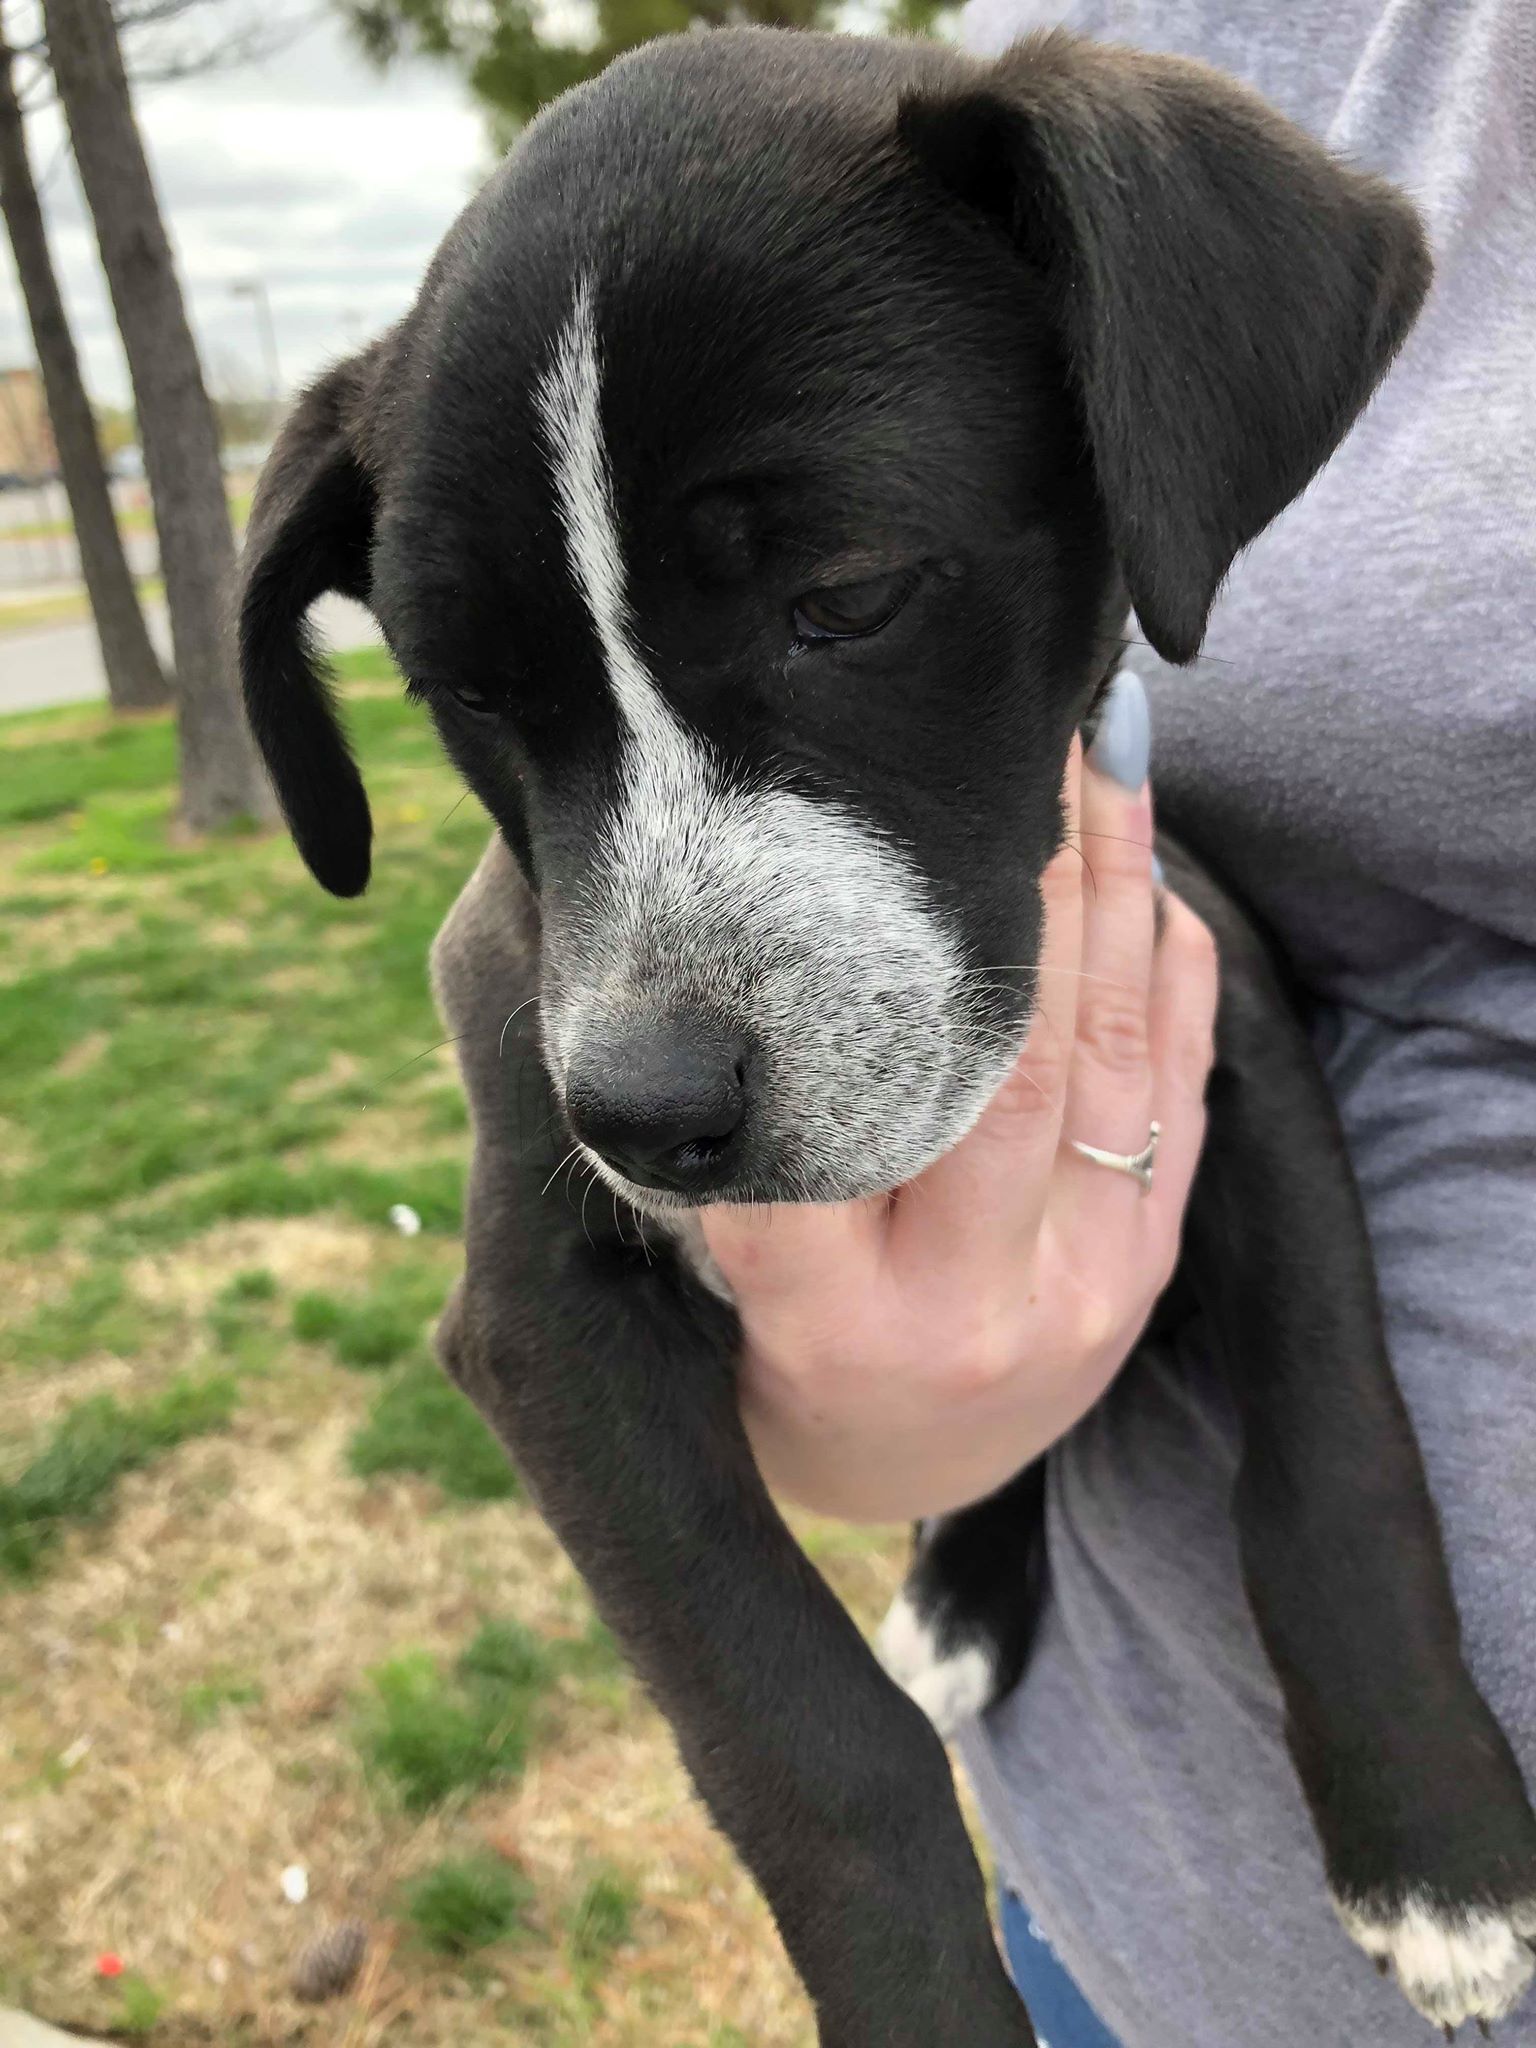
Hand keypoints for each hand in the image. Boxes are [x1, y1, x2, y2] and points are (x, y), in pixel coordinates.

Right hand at [701, 671, 1218, 1522]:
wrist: (916, 1466)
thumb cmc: (783, 1360)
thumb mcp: (716, 1295)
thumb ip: (717, 1166)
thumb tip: (694, 990)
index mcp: (827, 1323)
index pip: (807, 1136)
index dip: (822, 987)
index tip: (838, 845)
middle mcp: (966, 1310)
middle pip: (994, 1066)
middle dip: (1016, 887)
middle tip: (1023, 741)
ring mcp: (1082, 1289)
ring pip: (1106, 1052)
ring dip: (1112, 888)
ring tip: (1106, 752)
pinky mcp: (1150, 1264)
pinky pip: (1179, 1086)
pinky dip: (1167, 962)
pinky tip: (1148, 865)